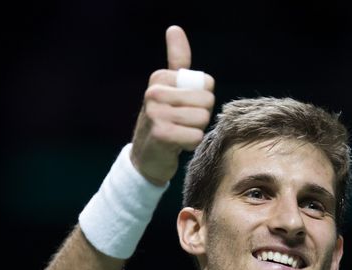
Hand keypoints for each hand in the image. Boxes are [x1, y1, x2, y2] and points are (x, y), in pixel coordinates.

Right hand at [130, 25, 215, 185]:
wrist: (145, 158)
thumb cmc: (164, 121)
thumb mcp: (169, 89)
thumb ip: (177, 61)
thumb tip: (175, 29)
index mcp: (159, 78)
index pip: (206, 84)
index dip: (202, 100)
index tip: (184, 108)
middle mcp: (154, 92)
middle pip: (206, 102)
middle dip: (200, 117)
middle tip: (183, 123)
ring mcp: (156, 113)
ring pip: (202, 119)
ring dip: (195, 131)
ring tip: (179, 133)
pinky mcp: (161, 134)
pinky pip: (196, 136)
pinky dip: (191, 144)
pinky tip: (177, 145)